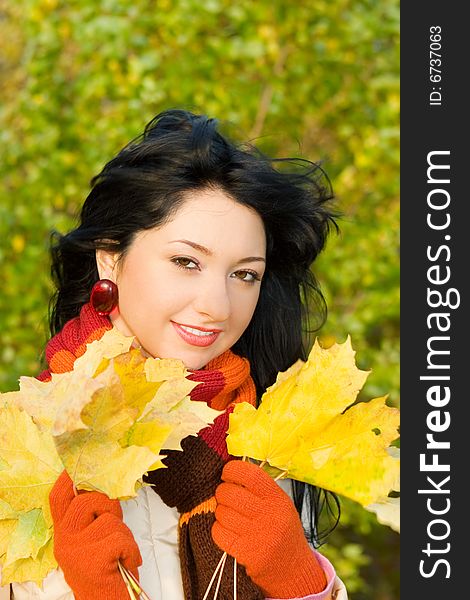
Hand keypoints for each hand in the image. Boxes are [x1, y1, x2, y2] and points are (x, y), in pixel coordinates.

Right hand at [49, 470, 141, 599]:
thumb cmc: (106, 567)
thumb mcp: (94, 538)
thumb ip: (94, 515)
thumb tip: (107, 483)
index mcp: (64, 532)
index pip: (59, 497)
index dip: (69, 477)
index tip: (80, 463)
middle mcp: (64, 540)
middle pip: (86, 500)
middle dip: (108, 504)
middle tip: (115, 523)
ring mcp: (75, 551)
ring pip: (108, 521)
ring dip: (123, 534)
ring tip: (120, 551)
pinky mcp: (90, 561)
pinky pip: (119, 540)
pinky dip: (131, 550)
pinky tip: (126, 561)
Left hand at [212, 460, 326, 597]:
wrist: (294, 571)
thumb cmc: (284, 532)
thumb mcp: (282, 505)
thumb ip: (261, 489)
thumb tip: (232, 472)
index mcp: (278, 498)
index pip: (250, 474)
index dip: (232, 470)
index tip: (227, 473)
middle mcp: (269, 514)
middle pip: (230, 493)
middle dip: (222, 492)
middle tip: (226, 496)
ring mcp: (257, 535)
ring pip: (222, 512)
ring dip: (220, 512)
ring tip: (230, 515)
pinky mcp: (246, 553)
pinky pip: (218, 532)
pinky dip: (218, 529)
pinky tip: (227, 530)